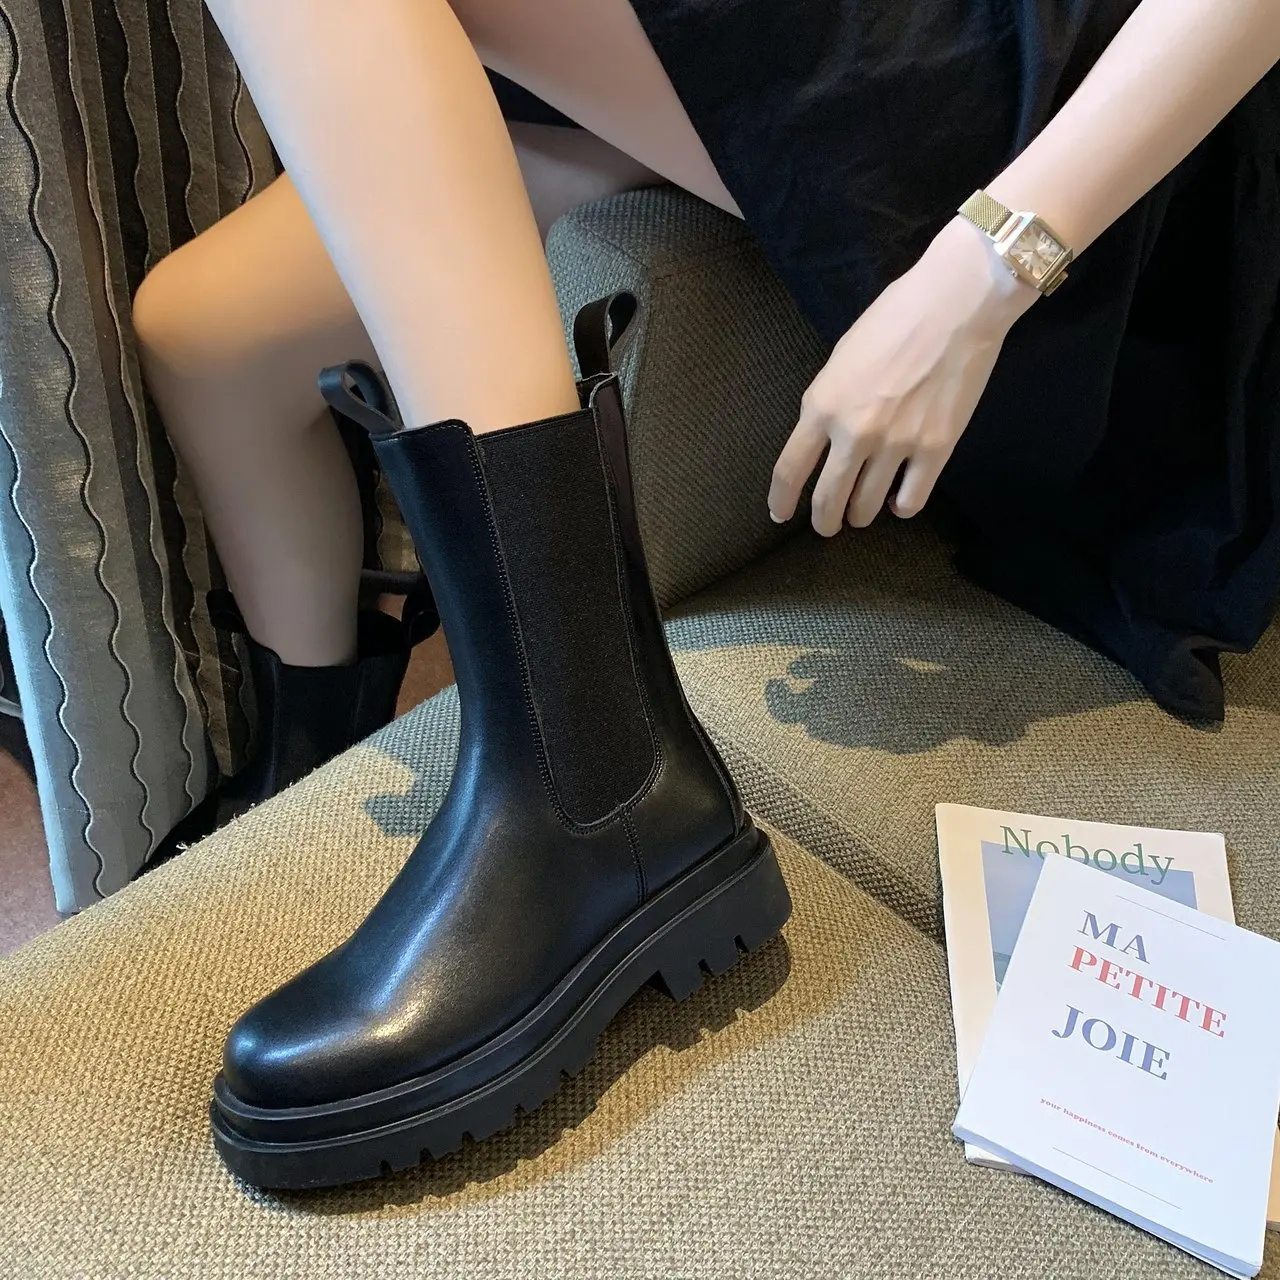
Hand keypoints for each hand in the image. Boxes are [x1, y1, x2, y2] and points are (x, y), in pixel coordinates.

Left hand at [768, 217, 1037, 534]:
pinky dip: (902, 507)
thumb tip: (828, 438)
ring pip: (867, 507)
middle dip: (824, 521)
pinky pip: (910, 501)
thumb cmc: (896, 317)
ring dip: (862, 514)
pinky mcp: (935, 449)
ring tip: (864, 510)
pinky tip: (900, 501)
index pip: (789, 470)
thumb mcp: (842, 359)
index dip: (781, 499)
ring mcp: (895, 444)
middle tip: (827, 526)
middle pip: (827, 501)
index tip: (781, 513)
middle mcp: (853, 433)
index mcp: (821, 405)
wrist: (957, 302)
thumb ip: (829, 402)